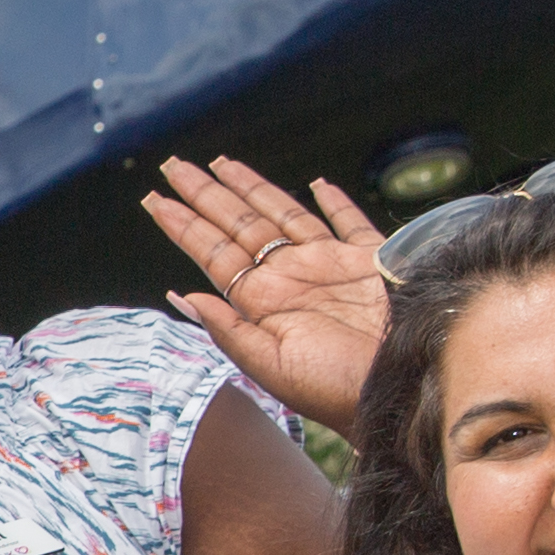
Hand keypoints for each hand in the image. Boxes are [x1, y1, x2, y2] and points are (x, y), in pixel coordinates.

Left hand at [140, 156, 390, 433]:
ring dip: (251, 188)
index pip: (212, 252)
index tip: (153, 198)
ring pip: (281, 212)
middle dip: (205, 193)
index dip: (183, 224)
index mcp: (261, 302)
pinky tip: (317, 184)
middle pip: (238, 223)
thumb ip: (229, 330)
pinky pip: (348, 221)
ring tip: (221, 164)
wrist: (401, 390)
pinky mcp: (370, 259)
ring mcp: (328, 265)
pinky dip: (334, 202)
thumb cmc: (335, 389)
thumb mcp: (271, 366)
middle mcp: (289, 277)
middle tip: (173, 164)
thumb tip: (181, 295)